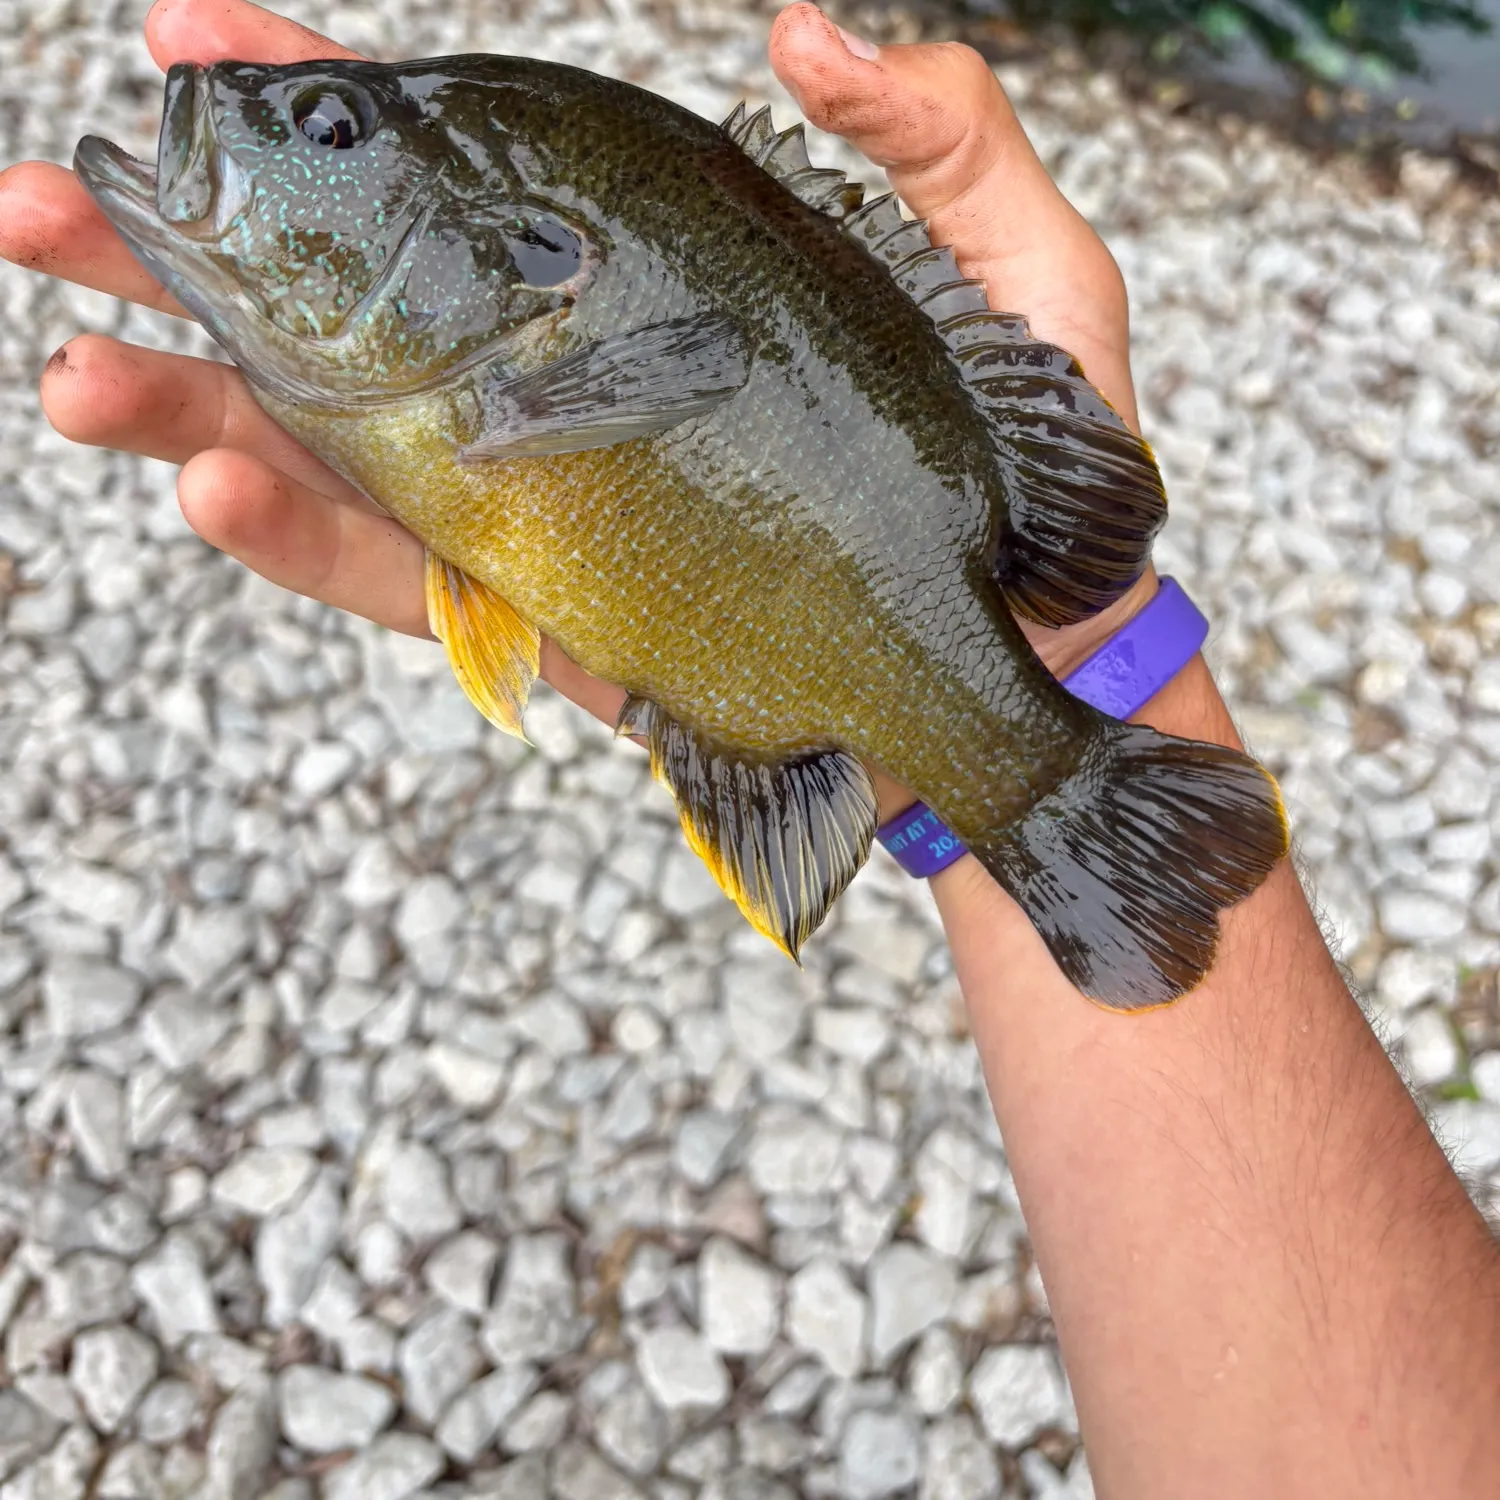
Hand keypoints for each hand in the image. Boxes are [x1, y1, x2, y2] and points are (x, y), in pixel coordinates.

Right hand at [0, 0, 1153, 820]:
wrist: (1037, 658)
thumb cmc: (1037, 479)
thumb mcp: (1024, 282)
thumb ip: (933, 140)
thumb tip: (793, 25)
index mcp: (644, 283)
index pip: (460, 180)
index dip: (326, 109)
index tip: (192, 36)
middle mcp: (570, 387)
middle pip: (348, 315)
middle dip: (184, 262)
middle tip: (37, 205)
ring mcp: (553, 510)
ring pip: (342, 457)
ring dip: (196, 412)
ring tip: (81, 368)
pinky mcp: (562, 624)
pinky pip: (417, 585)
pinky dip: (315, 545)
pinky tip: (223, 486)